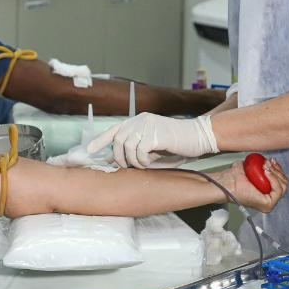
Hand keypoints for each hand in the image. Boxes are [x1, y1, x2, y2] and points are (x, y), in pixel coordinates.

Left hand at [86, 112, 218, 167]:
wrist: (200, 136)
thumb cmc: (178, 144)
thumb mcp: (154, 147)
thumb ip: (136, 150)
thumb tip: (116, 162)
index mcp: (139, 121)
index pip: (114, 130)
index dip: (100, 141)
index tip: (89, 151)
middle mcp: (140, 120)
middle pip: (118, 142)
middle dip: (120, 158)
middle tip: (130, 167)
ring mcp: (147, 125)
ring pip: (127, 148)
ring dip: (134, 161)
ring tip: (146, 164)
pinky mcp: (154, 134)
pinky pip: (139, 152)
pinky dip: (143, 161)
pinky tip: (153, 161)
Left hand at [219, 157, 288, 213]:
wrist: (226, 182)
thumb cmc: (233, 177)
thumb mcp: (250, 168)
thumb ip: (259, 166)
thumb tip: (265, 162)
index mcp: (266, 193)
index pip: (281, 181)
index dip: (278, 170)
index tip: (271, 161)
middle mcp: (269, 199)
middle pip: (284, 183)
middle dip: (277, 170)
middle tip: (267, 164)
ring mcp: (269, 203)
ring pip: (283, 186)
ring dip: (275, 173)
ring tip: (265, 168)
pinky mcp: (267, 204)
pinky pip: (278, 191)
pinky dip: (274, 179)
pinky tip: (266, 173)